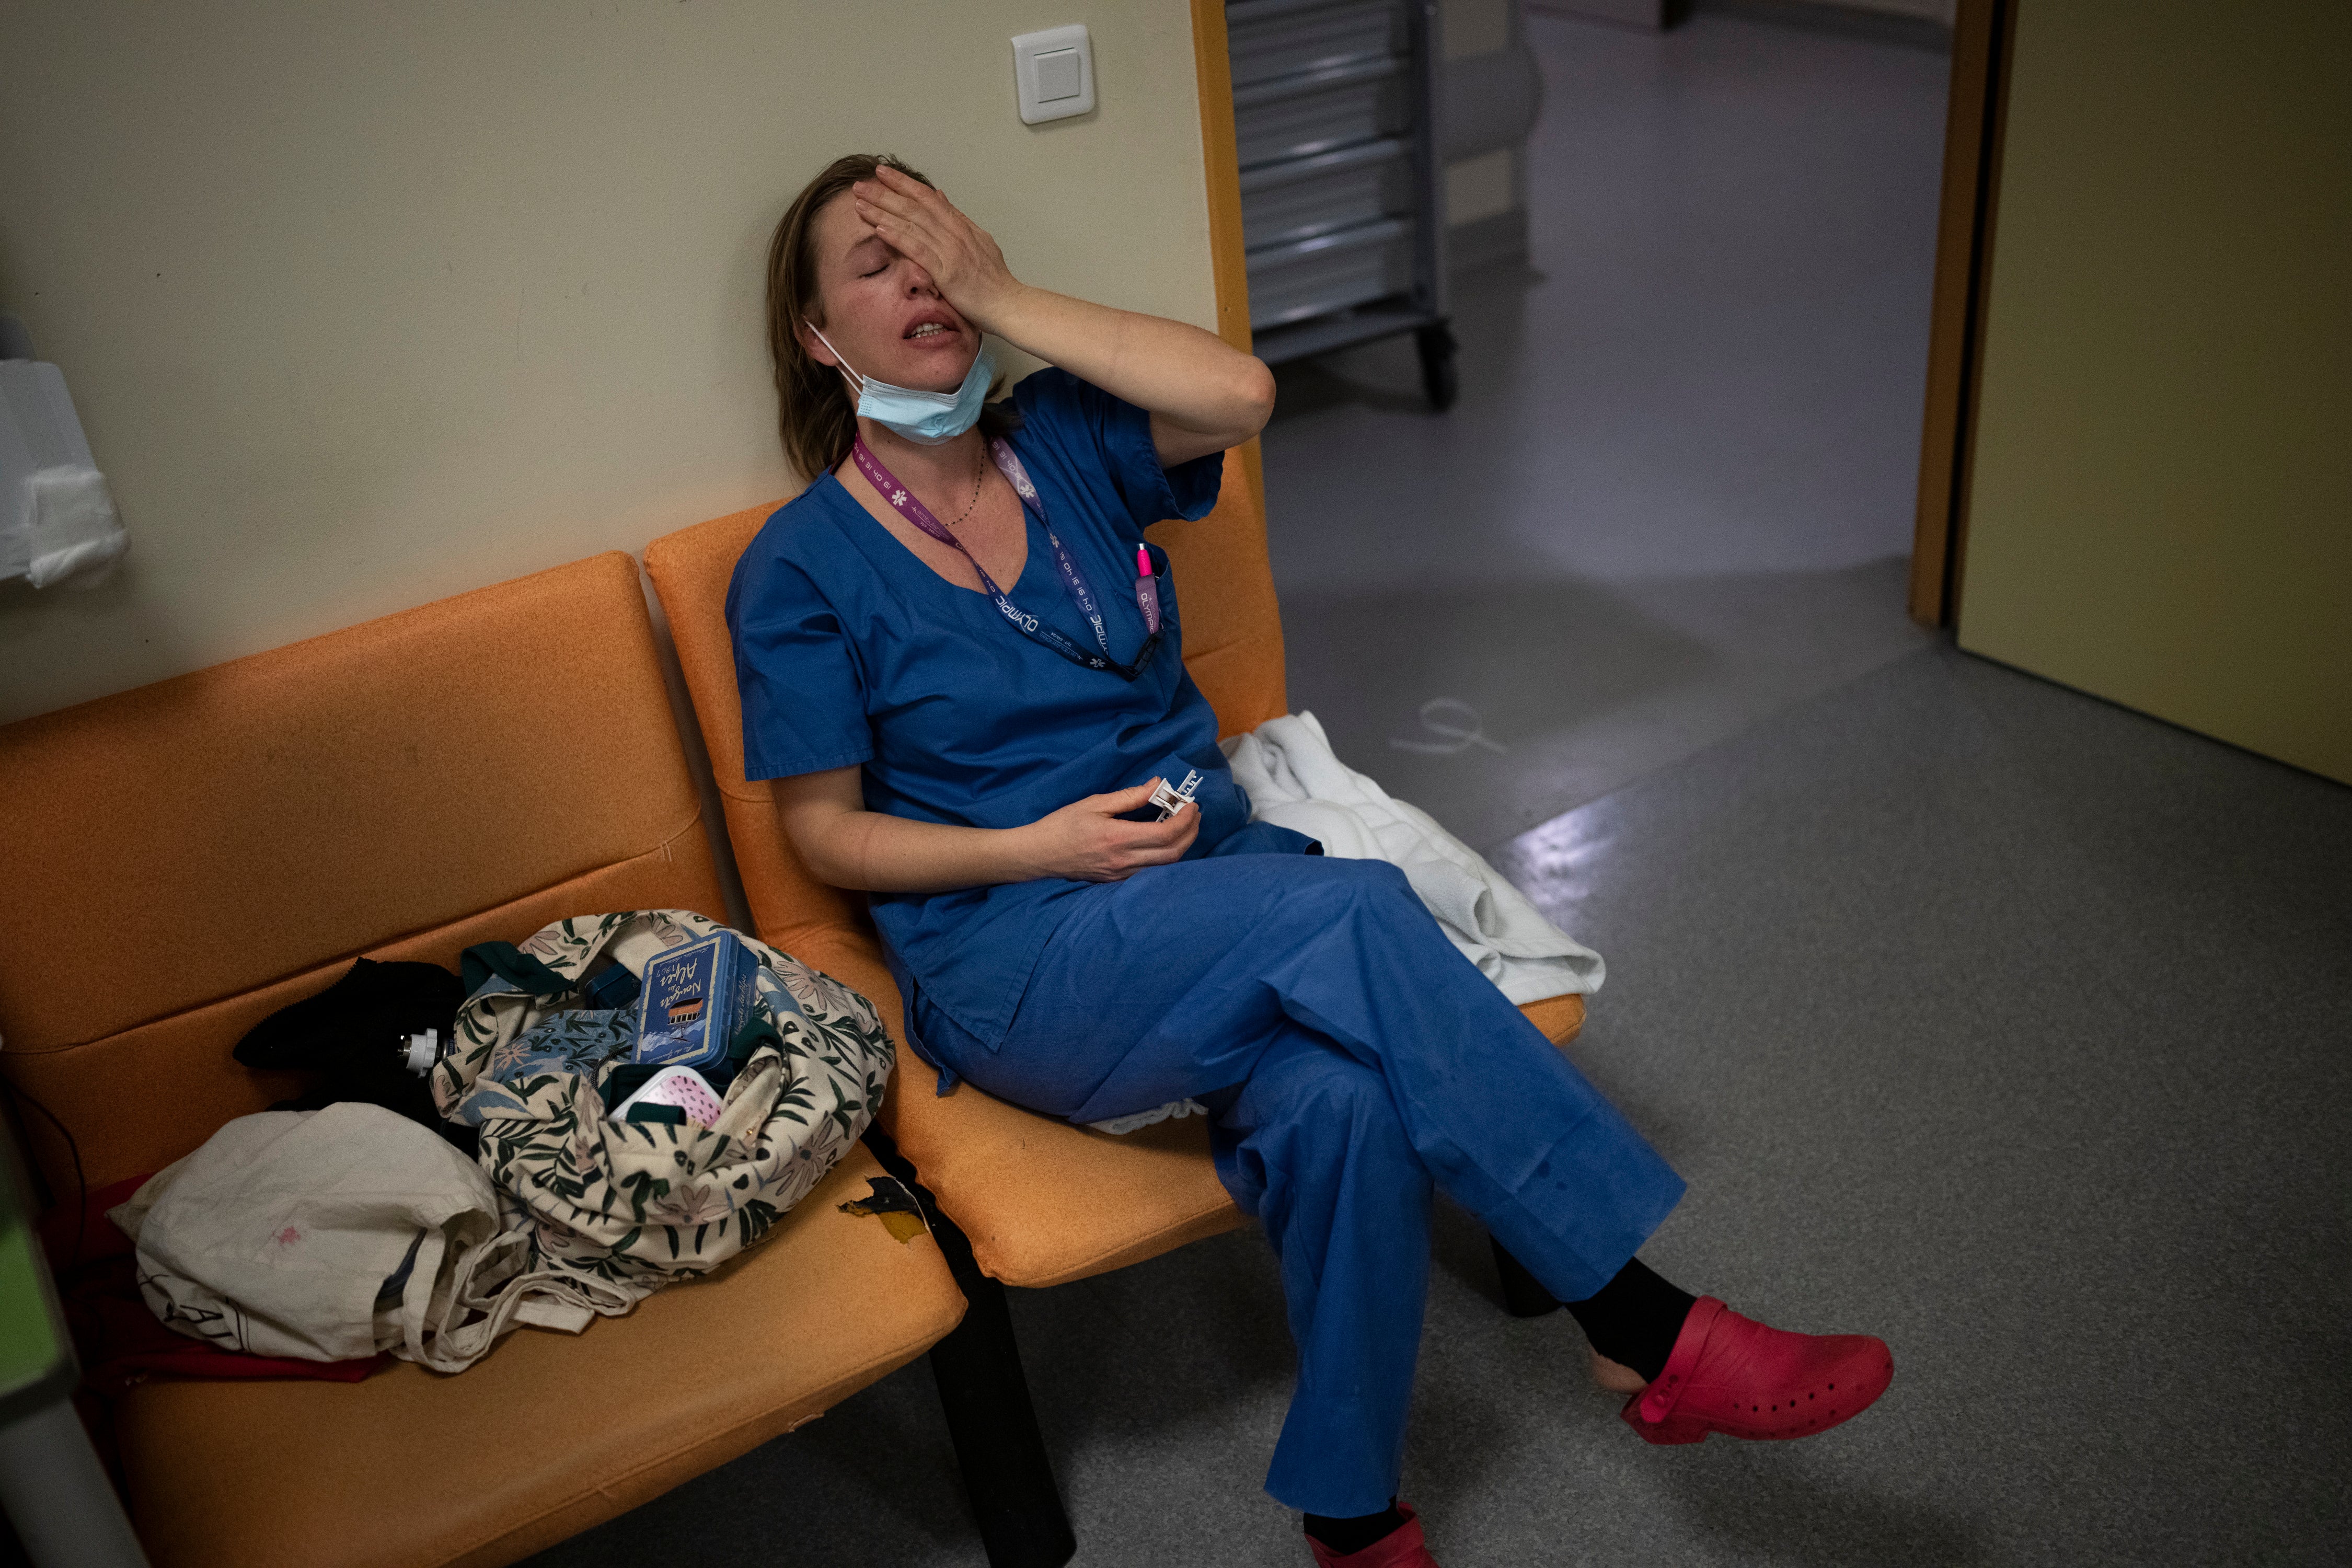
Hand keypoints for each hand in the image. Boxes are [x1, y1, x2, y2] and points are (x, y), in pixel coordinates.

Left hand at [853, 165, 1023, 329]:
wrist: (1009, 305)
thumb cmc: (994, 281)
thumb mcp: (978, 241)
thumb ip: (957, 219)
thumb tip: (940, 195)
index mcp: (961, 226)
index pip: (928, 198)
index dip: (904, 183)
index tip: (883, 173)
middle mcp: (955, 233)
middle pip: (916, 206)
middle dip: (886, 193)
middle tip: (861, 184)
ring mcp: (951, 251)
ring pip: (913, 224)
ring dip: (884, 211)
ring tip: (860, 201)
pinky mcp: (947, 272)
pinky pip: (918, 250)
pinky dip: (898, 237)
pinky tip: (879, 228)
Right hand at [1016, 780, 1199, 881]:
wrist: (1038, 855)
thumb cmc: (1062, 825)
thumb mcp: (1094, 803)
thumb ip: (1129, 796)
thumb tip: (1156, 785)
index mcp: (1118, 839)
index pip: (1166, 834)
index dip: (1185, 819)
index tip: (1191, 804)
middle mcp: (1123, 861)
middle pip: (1173, 854)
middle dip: (1191, 833)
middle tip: (1194, 815)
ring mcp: (1120, 875)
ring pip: (1165, 866)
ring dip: (1180, 846)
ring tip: (1183, 826)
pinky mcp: (1116, 881)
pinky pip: (1150, 872)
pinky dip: (1164, 857)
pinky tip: (1163, 841)